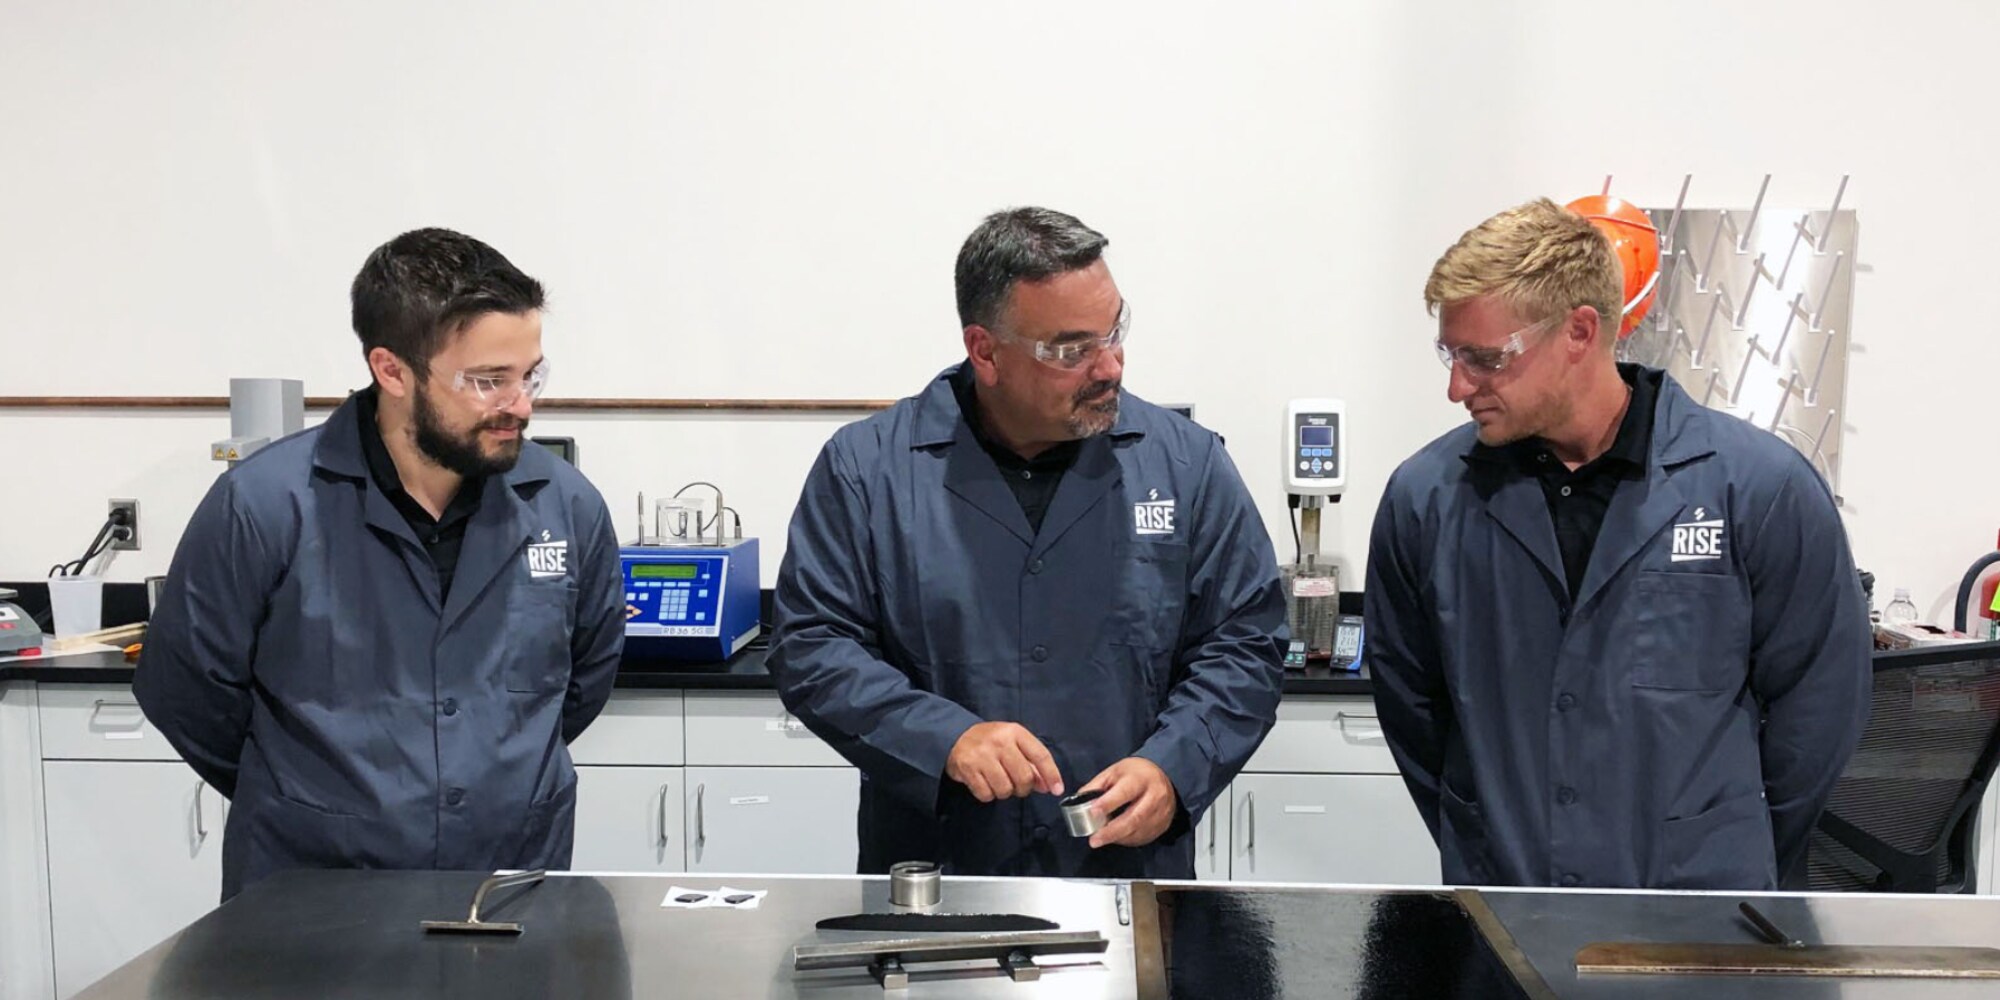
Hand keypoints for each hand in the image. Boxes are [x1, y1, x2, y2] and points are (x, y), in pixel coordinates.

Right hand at [945, 722, 1064, 802]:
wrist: (955, 735)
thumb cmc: (990, 741)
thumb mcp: (1013, 743)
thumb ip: (1031, 762)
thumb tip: (1046, 785)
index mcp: (1015, 732)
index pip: (1041, 755)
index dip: (1052, 775)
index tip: (1056, 790)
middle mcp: (1000, 742)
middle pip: (1024, 777)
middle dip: (1024, 788)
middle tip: (1018, 786)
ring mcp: (982, 755)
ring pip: (1005, 789)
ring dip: (1004, 792)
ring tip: (998, 782)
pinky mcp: (967, 768)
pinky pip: (986, 794)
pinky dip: (988, 794)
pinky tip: (985, 783)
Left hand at [1079, 757, 1177, 848]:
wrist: (1165, 779)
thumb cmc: (1136, 774)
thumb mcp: (1115, 772)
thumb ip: (1097, 785)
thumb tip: (1079, 801)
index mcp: (1141, 779)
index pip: (1125, 792)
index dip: (1108, 803)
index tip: (1092, 812)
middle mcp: (1155, 796)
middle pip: (1134, 818)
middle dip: (1111, 831)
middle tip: (1093, 840)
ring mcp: (1161, 813)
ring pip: (1137, 831)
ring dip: (1116, 837)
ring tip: (1100, 839)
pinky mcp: (1162, 826)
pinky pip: (1142, 837)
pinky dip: (1125, 840)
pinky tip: (1115, 838)